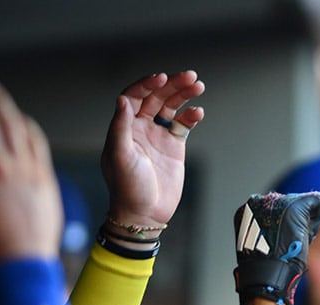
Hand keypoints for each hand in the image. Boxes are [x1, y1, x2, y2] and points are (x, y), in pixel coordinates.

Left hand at [101, 71, 204, 228]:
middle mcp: (140, 127)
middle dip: (172, 85)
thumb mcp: (121, 156)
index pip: (135, 96)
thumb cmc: (127, 188)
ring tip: (198, 86)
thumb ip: (121, 127)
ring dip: (184, 95)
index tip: (162, 79)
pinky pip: (183, 124)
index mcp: (124, 126)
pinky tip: (198, 112)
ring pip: (172, 107)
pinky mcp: (174, 146)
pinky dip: (191, 116)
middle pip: (157, 97)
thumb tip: (123, 99)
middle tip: (190, 77)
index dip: (148, 85)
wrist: (145, 214)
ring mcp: (158, 135)